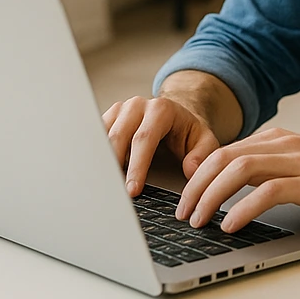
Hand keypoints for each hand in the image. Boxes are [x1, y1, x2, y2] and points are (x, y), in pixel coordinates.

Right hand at [102, 96, 220, 196]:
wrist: (175, 114)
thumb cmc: (187, 131)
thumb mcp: (204, 140)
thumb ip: (202, 155)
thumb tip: (191, 170)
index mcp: (160, 110)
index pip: (144, 139)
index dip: (137, 166)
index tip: (132, 189)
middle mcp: (137, 106)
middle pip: (118, 136)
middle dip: (114, 167)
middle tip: (114, 193)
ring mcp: (120, 110)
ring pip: (103, 136)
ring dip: (101, 161)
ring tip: (102, 186)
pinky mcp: (108, 118)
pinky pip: (96, 137)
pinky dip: (95, 156)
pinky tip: (97, 174)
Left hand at [175, 128, 299, 231]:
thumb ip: (274, 165)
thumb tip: (237, 185)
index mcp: (280, 139)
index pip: (225, 150)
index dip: (198, 173)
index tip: (184, 196)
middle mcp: (285, 145)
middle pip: (224, 157)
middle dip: (195, 185)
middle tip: (181, 211)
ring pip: (240, 170)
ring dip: (211, 196)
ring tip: (198, 219)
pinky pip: (268, 192)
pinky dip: (243, 207)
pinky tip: (231, 224)